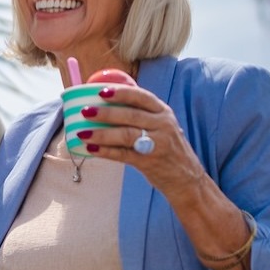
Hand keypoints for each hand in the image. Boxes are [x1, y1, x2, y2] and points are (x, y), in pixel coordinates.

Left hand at [77, 84, 208, 198]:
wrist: (186, 178)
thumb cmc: (167, 148)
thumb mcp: (161, 126)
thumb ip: (141, 115)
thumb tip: (105, 105)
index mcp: (163, 112)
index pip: (141, 96)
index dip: (121, 93)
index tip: (101, 91)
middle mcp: (163, 125)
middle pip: (130, 115)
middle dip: (105, 113)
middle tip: (85, 111)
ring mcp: (158, 144)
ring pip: (126, 135)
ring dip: (101, 134)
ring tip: (82, 133)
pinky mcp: (150, 162)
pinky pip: (123, 155)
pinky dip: (105, 151)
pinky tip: (91, 149)